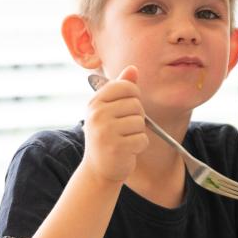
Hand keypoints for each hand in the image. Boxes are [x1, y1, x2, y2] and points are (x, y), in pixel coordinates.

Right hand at [82, 65, 148, 182]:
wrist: (98, 169)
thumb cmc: (106, 136)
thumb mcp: (108, 110)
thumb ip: (120, 88)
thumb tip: (133, 69)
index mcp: (95, 102)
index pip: (126, 86)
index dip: (133, 96)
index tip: (126, 108)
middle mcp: (97, 115)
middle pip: (136, 104)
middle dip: (136, 117)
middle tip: (123, 129)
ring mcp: (105, 131)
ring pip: (140, 122)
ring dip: (138, 133)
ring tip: (124, 140)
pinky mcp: (116, 148)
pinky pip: (142, 139)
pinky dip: (139, 146)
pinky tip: (127, 150)